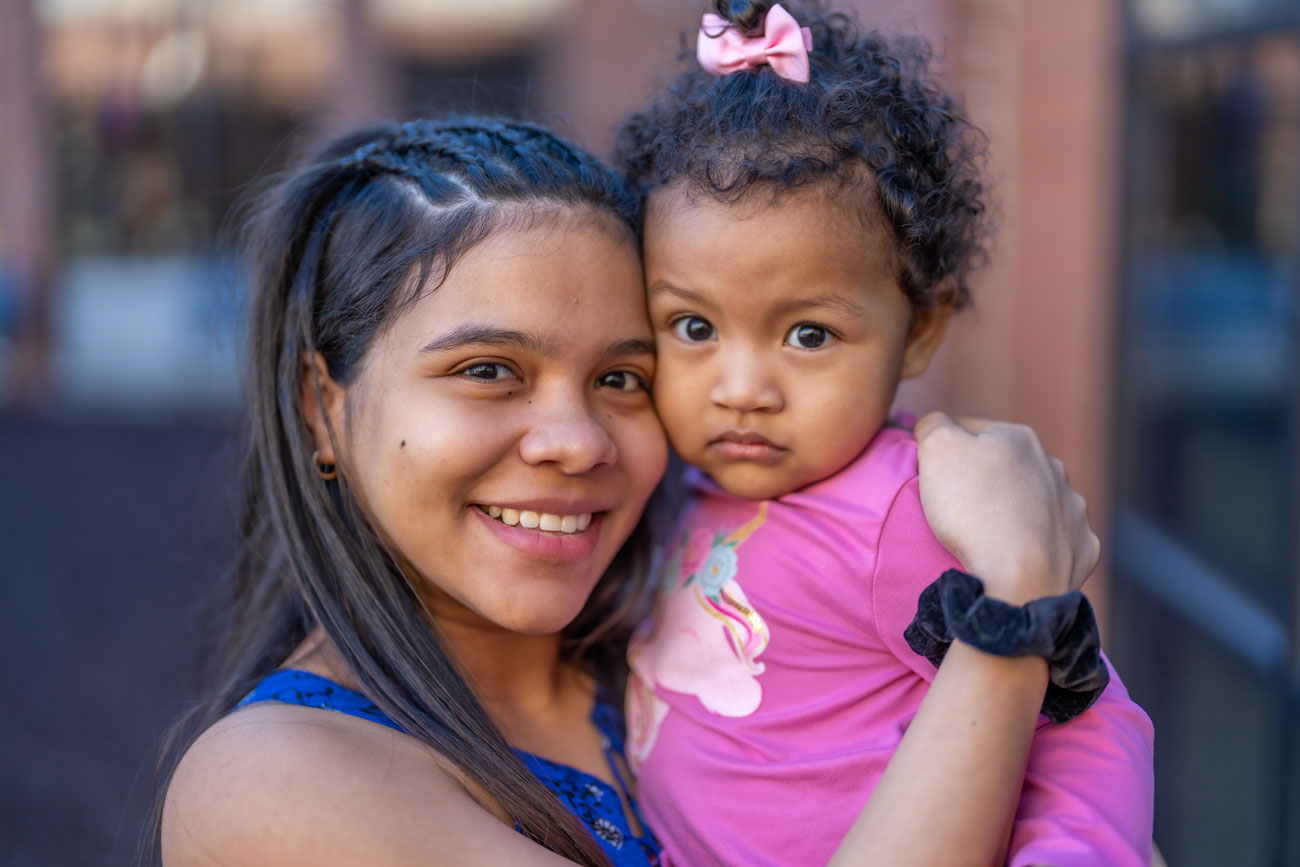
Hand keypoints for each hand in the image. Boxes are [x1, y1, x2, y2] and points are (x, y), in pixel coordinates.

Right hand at [914, 412, 1099, 603]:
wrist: (1019, 578)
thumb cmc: (973, 507)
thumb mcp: (936, 447)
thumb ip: (933, 424)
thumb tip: (935, 422)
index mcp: (1020, 438)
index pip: (970, 430)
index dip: (945, 451)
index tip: (933, 477)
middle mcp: (1054, 467)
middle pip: (1007, 467)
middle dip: (986, 480)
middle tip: (959, 508)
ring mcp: (1073, 509)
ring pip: (1036, 502)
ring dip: (1017, 511)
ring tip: (990, 536)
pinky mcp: (1082, 546)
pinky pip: (1056, 539)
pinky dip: (1038, 545)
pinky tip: (1020, 557)